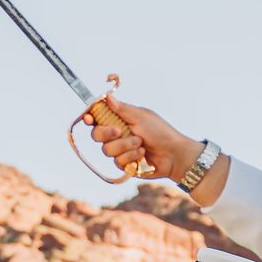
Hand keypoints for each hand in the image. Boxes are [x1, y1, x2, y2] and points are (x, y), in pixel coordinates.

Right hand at [85, 96, 209, 194]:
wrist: (173, 154)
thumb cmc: (160, 132)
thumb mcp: (141, 116)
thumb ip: (122, 109)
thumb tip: (107, 97)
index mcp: (120, 120)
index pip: (98, 118)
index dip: (90, 118)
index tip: (89, 118)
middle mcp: (117, 135)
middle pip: (96, 135)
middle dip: (106, 133)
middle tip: (118, 131)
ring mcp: (120, 150)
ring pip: (107, 150)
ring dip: (125, 146)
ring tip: (141, 144)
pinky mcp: (124, 164)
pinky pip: (118, 161)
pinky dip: (131, 156)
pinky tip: (142, 155)